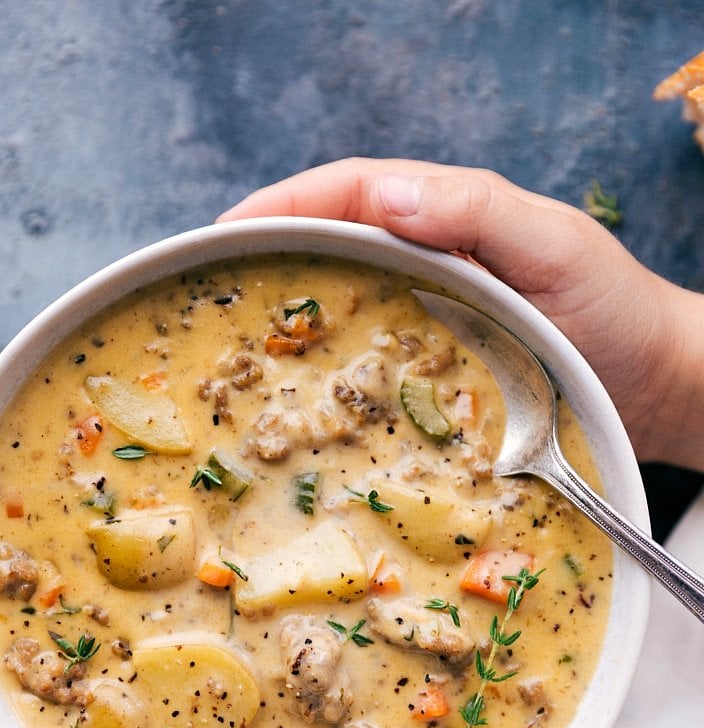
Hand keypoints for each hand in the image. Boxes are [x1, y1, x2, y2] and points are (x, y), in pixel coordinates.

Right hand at [219, 158, 703, 468]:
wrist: (656, 386)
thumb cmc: (614, 311)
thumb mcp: (555, 243)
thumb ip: (477, 210)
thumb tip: (384, 195)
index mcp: (448, 215)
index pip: (347, 194)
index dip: (280, 208)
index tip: (223, 234)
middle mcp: (427, 262)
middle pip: (328, 246)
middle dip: (262, 258)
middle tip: (202, 290)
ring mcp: (427, 317)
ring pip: (340, 306)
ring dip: (285, 319)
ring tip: (229, 349)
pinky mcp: (433, 371)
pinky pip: (368, 365)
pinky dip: (327, 375)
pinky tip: (299, 402)